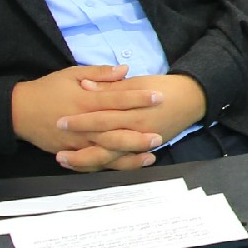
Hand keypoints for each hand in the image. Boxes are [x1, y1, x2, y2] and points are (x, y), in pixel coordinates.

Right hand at [12, 63, 166, 169]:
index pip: (116, 99)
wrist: (19, 111)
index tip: (159, 96)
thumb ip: (99, 74)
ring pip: (106, 151)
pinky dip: (111, 165)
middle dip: (138, 135)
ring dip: (129, 155)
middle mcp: (83, 124)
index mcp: (85, 100)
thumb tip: (125, 70)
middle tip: (160, 134)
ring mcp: (77, 141)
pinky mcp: (71, 152)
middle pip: (114, 131)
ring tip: (151, 155)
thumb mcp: (71, 74)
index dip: (138, 98)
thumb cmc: (47, 89)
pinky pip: (94, 162)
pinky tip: (128, 165)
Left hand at [57, 75, 206, 170]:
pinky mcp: (144, 150)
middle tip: (56, 149)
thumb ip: (110, 85)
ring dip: (86, 161)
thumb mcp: (137, 82)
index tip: (59, 121)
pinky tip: (85, 165)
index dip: (81, 120)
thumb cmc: (162, 87)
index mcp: (133, 109)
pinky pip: (120, 162)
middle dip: (79, 146)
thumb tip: (86, 85)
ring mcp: (140, 142)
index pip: (102, 116)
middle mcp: (136, 129)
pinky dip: (102, 165)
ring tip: (64, 161)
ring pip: (110, 157)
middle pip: (103, 141)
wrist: (191, 99)